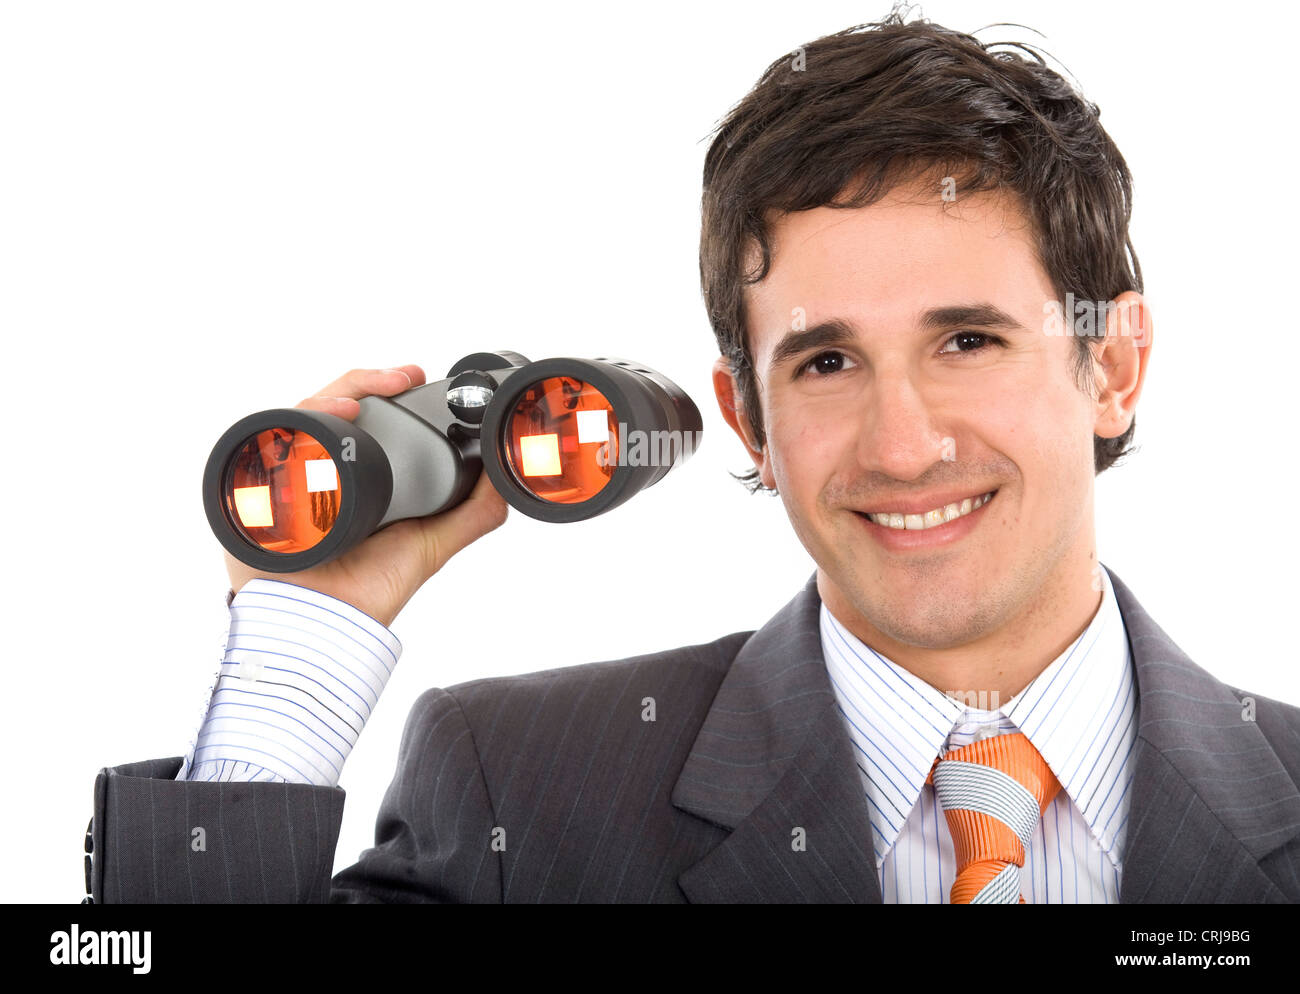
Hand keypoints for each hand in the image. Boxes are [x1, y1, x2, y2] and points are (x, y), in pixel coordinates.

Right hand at [222, 366, 508, 626]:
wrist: (326, 628)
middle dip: (362, 384)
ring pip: (298, 419)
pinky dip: (288, 428)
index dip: (383, 390)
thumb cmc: (369, 592)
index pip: (364, 418)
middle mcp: (318, 473)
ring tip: (357, 402)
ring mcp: (284, 481)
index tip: (412, 377)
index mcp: (358, 477)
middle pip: (329, 408)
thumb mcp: (434, 543)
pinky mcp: (255, 495)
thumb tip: (503, 475)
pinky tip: (316, 423)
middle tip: (398, 379)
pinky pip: (263, 450)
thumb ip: (473, 512)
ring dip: (327, 399)